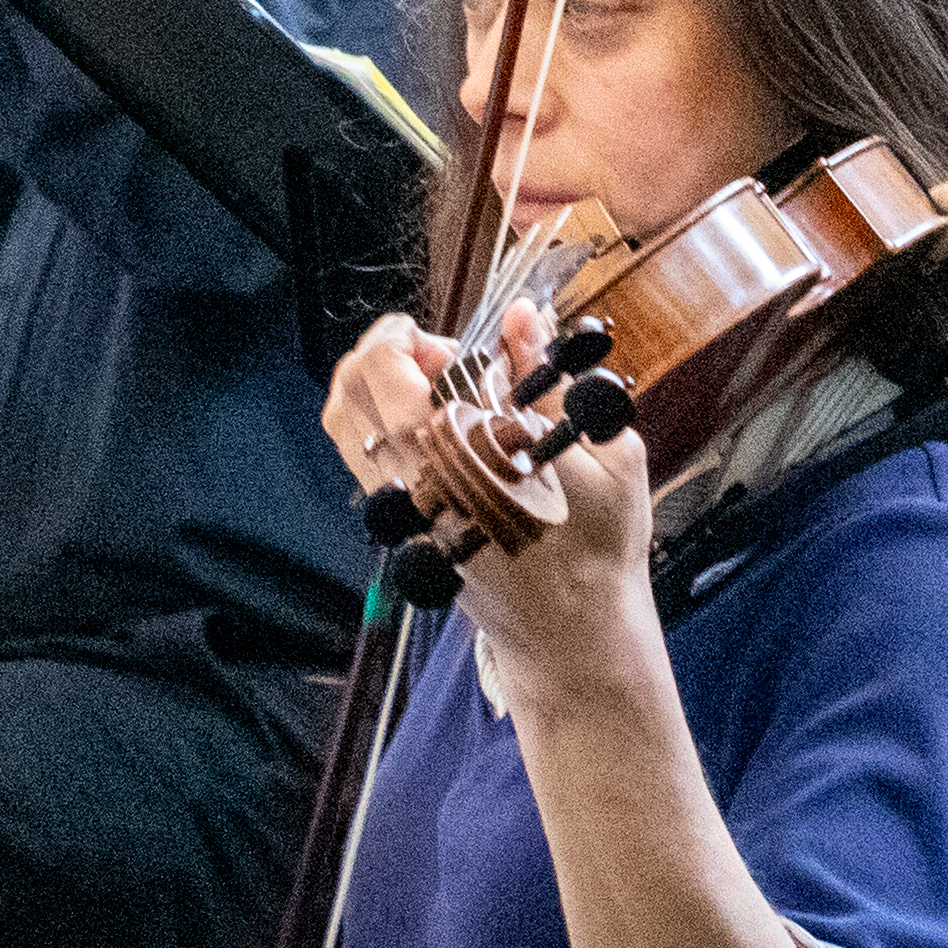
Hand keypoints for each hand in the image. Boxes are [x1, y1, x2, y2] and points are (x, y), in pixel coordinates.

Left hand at [325, 311, 658, 704]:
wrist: (572, 632)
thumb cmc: (597, 545)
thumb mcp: (602, 451)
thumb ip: (549, 378)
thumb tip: (522, 315)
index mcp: (464, 449)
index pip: (393, 368)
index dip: (416, 339)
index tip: (452, 341)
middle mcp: (417, 476)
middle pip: (354, 387)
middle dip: (388, 349)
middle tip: (436, 355)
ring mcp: (402, 506)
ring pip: (345, 423)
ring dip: (373, 384)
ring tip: (427, 385)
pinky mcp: (400, 529)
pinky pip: (358, 459)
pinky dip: (374, 423)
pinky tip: (425, 425)